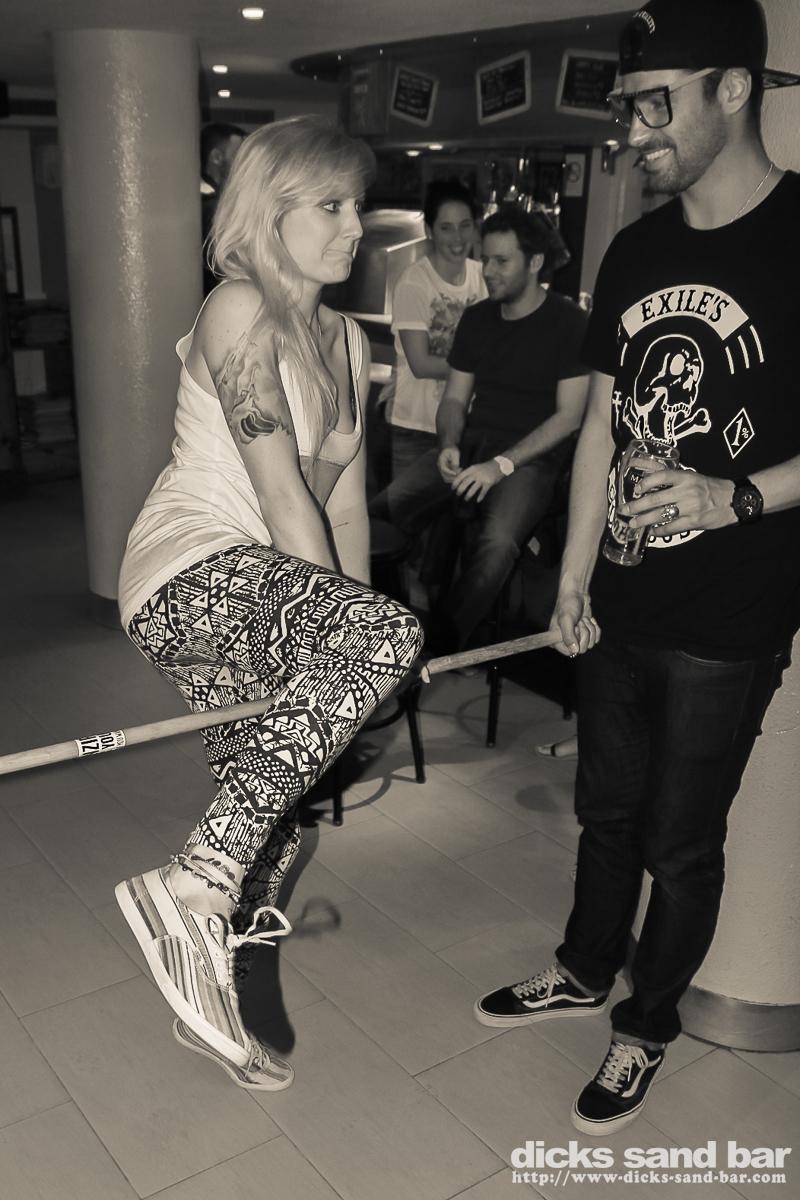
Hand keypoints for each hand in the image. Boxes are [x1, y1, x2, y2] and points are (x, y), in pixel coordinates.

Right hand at [437, 446, 461, 481]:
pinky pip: (448, 477)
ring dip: (453, 478)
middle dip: (453, 477)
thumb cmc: (452, 449)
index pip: (444, 469)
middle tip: (460, 472)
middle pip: (444, 476)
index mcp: (441, 461)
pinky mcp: (445, 472)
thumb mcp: (455, 453)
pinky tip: (459, 471)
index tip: (456, 473)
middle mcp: (440, 467)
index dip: (450, 472)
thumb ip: (455, 461)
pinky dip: (453, 477)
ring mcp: (442, 470)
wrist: (448, 448)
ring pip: (446, 479)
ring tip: (460, 471)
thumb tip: (455, 469)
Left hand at [450, 459, 502, 502]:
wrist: (499, 465)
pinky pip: (483, 492)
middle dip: (460, 490)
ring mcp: (483, 478)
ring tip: (466, 499)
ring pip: (473, 489)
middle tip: (458, 494)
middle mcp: (476, 473)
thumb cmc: (486, 468)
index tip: (452, 488)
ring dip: (468, 495)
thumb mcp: (476, 467)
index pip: (461, 476)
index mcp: (472, 469)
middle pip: (465, 483)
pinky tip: (478, 501)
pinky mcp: (489, 483)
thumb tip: (458, 478)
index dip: (455, 482)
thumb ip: (469, 472)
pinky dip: (480, 497)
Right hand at [550, 589, 600, 657]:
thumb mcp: (566, 620)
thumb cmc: (567, 605)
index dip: (575, 641)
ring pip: (590, 644)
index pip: (569, 652)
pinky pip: (596, 639)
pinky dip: (595, 628)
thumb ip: (568, 636)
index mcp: (556, 641)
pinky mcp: (587, 635)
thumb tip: (574, 651)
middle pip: (582, 649)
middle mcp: (566, 642)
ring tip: (582, 619)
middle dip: (584, 633)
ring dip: (590, 629)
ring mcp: (577, 639)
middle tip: (579, 622)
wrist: (577, 595)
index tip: (574, 628)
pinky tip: (590, 620)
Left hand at [621, 469, 736, 533]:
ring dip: (643, 520)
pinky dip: (659, 531)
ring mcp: (690, 507)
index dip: (646, 482)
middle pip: (655, 498)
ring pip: (661, 514)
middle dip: (636, 506)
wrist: (735, 500)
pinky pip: (672, 527)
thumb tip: (650, 483)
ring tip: (633, 524)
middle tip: (624, 510)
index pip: (662, 475)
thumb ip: (674, 480)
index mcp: (686, 477)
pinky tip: (652, 532)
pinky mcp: (694, 521)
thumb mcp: (693, 478)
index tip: (636, 489)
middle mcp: (687, 490)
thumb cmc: (711, 488)